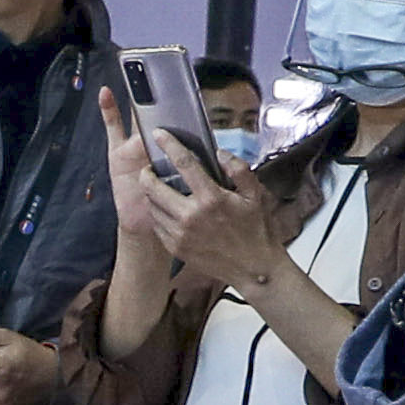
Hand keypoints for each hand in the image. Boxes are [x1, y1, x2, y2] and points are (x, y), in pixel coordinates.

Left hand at [127, 123, 292, 298]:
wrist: (254, 270)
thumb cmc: (257, 231)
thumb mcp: (255, 195)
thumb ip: (238, 169)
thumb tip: (220, 153)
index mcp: (211, 199)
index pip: (184, 164)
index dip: (168, 145)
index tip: (159, 134)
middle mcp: (191, 216)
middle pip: (154, 187)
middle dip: (147, 174)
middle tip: (149, 168)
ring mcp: (181, 234)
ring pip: (152, 207)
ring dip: (150, 194)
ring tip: (156, 188)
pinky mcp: (176, 248)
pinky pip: (157, 225)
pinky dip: (157, 213)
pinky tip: (165, 209)